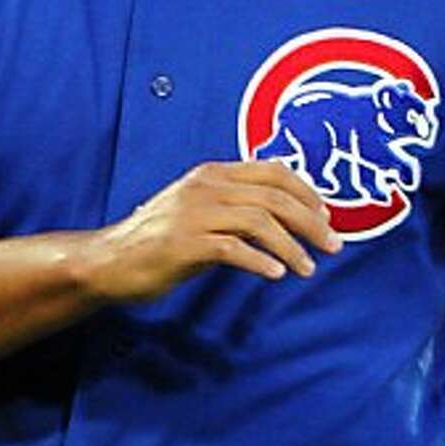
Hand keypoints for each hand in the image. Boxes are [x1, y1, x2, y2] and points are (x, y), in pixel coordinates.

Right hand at [81, 161, 341, 302]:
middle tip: (333, 246)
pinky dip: (260, 260)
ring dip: (291, 246)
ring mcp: (193, 214)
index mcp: (211, 174)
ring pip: (259, 221)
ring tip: (307, 268)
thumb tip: (283, 216)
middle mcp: (205, 187)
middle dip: (310, 221)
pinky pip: (232, 248)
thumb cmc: (159, 240)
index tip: (327, 217)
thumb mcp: (199, 212)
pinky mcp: (183, 244)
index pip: (273, 171)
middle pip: (273, 196)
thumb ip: (235, 207)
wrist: (110, 261)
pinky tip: (275, 274)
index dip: (306, 192)